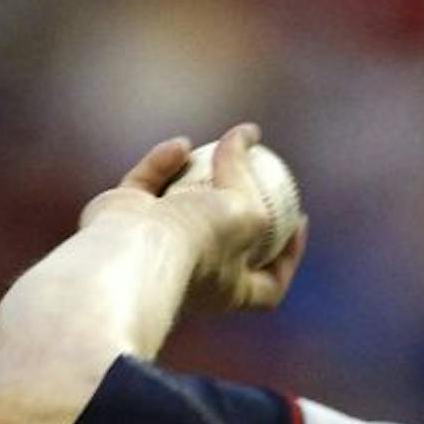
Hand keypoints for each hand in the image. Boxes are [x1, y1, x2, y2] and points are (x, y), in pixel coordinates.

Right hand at [79, 124, 306, 314]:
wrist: (134, 248)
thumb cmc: (202, 241)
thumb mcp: (247, 209)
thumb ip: (247, 174)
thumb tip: (248, 134)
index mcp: (230, 290)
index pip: (270, 281)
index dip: (290, 254)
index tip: (300, 221)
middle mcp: (193, 272)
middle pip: (223, 241)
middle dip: (239, 211)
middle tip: (257, 177)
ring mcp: (155, 247)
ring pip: (178, 208)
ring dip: (196, 178)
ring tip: (215, 151)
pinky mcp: (123, 219)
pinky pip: (146, 186)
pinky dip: (163, 165)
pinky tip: (180, 145)